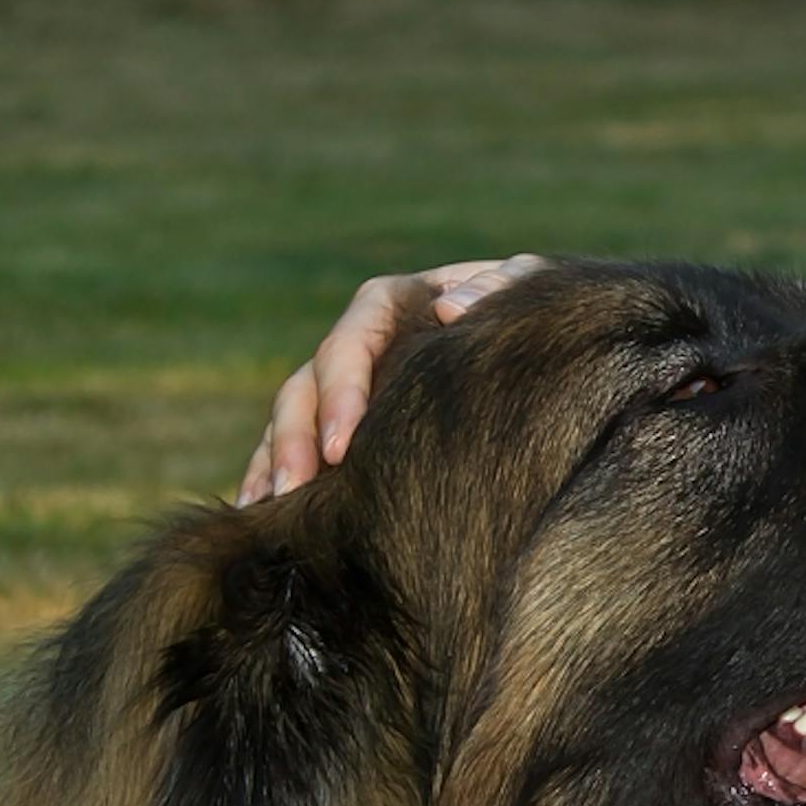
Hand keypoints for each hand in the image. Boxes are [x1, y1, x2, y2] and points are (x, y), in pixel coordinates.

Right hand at [237, 254, 546, 501]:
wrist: (546, 349)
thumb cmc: (536, 318)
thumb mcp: (533, 291)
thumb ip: (503, 287)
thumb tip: (449, 309)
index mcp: (399, 302)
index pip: (354, 336)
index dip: (342, 387)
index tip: (343, 444)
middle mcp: (360, 341)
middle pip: (307, 382)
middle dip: (295, 434)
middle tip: (296, 488)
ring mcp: (345, 384)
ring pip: (289, 417)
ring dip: (274, 459)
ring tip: (268, 510)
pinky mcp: (342, 425)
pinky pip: (290, 447)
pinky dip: (270, 474)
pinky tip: (259, 519)